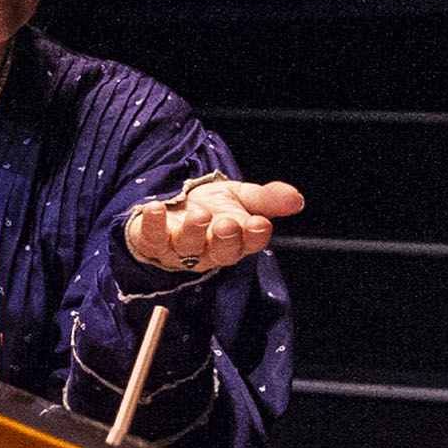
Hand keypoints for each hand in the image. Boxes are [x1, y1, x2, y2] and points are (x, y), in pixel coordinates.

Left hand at [124, 177, 305, 275]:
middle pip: (219, 251)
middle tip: (228, 224)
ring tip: (199, 214)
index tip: (259, 224)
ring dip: (193, 231)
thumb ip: (267, 199)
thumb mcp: (241, 196)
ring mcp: (178, 248)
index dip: (254, 236)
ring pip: (187, 245)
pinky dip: (152, 223)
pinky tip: (155, 208)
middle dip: (225, 238)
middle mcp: (207, 249)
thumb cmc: (211, 206)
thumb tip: (296, 199)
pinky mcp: (152, 241)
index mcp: (234, 240)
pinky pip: (151, 237)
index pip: (249, 242)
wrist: (174, 203)